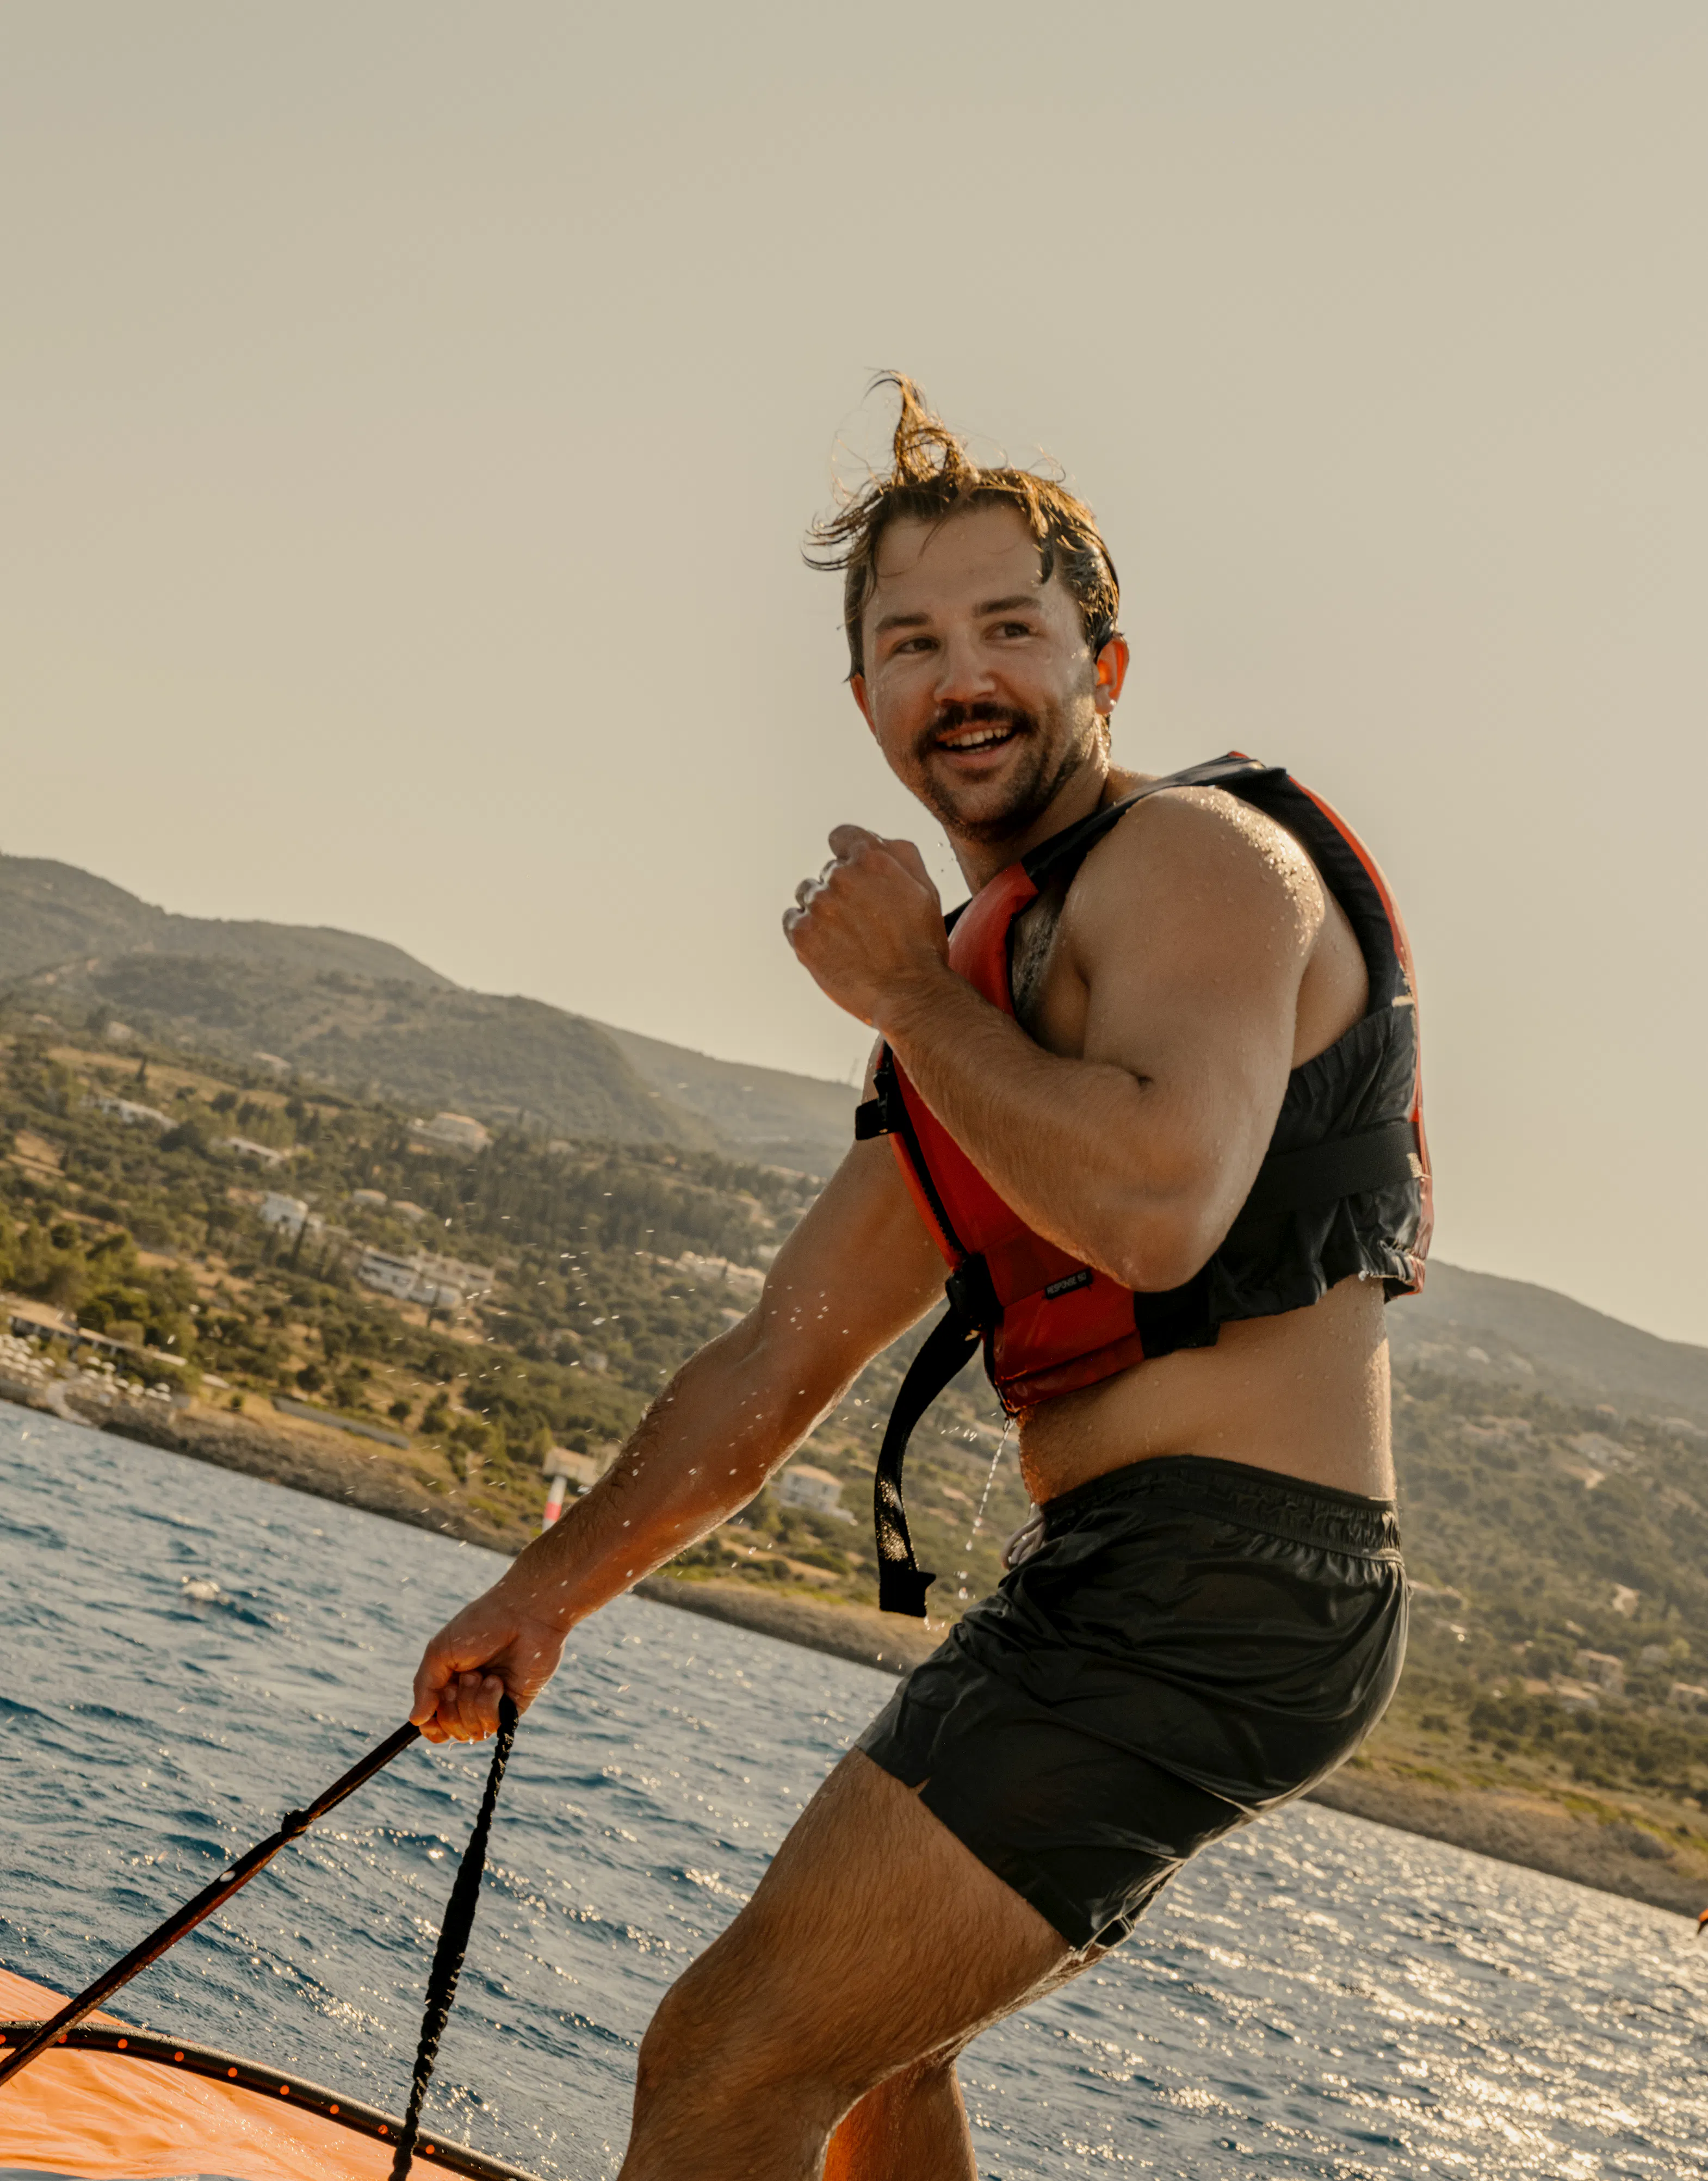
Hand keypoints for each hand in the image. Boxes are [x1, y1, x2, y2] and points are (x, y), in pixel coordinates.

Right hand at [409, 1581, 569, 1743]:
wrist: (522, 1615)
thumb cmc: (480, 1626)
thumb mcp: (440, 1652)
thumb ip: (425, 1687)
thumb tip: (415, 1720)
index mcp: (449, 1683)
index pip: (435, 1723)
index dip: (431, 1726)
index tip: (432, 1711)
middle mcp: (470, 1697)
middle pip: (451, 1730)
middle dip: (451, 1708)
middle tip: (464, 1677)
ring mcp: (493, 1703)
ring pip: (471, 1732)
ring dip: (471, 1703)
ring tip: (482, 1675)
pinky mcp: (514, 1706)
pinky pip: (493, 1725)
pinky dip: (489, 1704)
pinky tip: (497, 1682)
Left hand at [783, 826, 948, 1026]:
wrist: (907, 993)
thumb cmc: (921, 944)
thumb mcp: (925, 888)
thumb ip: (899, 854)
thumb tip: (876, 841)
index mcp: (871, 859)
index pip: (842, 836)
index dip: (849, 854)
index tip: (856, 875)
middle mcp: (841, 876)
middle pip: (829, 871)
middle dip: (844, 890)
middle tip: (864, 921)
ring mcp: (818, 905)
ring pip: (808, 893)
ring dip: (823, 909)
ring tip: (847, 936)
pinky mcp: (802, 934)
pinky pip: (792, 919)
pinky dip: (806, 929)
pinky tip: (829, 946)